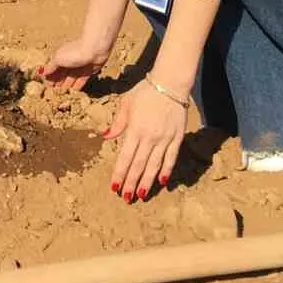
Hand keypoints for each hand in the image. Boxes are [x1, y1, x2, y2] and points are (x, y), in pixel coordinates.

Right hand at [39, 37, 110, 92]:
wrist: (95, 50)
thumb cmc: (74, 52)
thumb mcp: (58, 59)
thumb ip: (50, 67)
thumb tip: (41, 72)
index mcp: (60, 58)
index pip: (52, 69)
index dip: (49, 78)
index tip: (46, 87)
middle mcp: (69, 62)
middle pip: (61, 74)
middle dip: (57, 82)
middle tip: (54, 92)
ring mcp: (78, 67)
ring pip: (71, 78)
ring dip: (67, 85)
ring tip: (63, 93)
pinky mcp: (88, 71)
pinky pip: (81, 80)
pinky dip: (77, 85)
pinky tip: (74, 91)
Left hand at [103, 79, 189, 202]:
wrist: (170, 84)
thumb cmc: (145, 92)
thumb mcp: (126, 103)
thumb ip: (117, 123)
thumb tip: (105, 136)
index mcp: (135, 129)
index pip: (125, 157)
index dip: (119, 174)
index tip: (114, 187)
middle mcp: (150, 137)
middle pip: (138, 165)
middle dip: (131, 183)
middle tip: (126, 198)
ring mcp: (165, 139)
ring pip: (154, 166)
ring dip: (147, 182)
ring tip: (141, 195)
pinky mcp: (177, 138)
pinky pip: (171, 158)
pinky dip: (166, 171)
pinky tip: (161, 182)